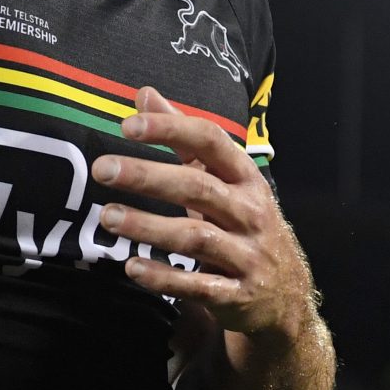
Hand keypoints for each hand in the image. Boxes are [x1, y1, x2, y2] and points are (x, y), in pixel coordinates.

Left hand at [93, 87, 311, 339]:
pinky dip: (165, 277)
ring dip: (148, 226)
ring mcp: (247, 255)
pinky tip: (132, 268)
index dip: (172, 129)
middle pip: (199, 187)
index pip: (212, 141)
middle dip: (148, 177)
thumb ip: (183, 139)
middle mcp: (251, 212)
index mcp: (246, 178)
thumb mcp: (224, 180)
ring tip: (107, 216)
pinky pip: (198, 285)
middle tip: (103, 169)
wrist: (286, 293)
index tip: (129, 125)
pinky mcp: (236, 294)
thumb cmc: (244, 224)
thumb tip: (145, 95)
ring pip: (196, 237)